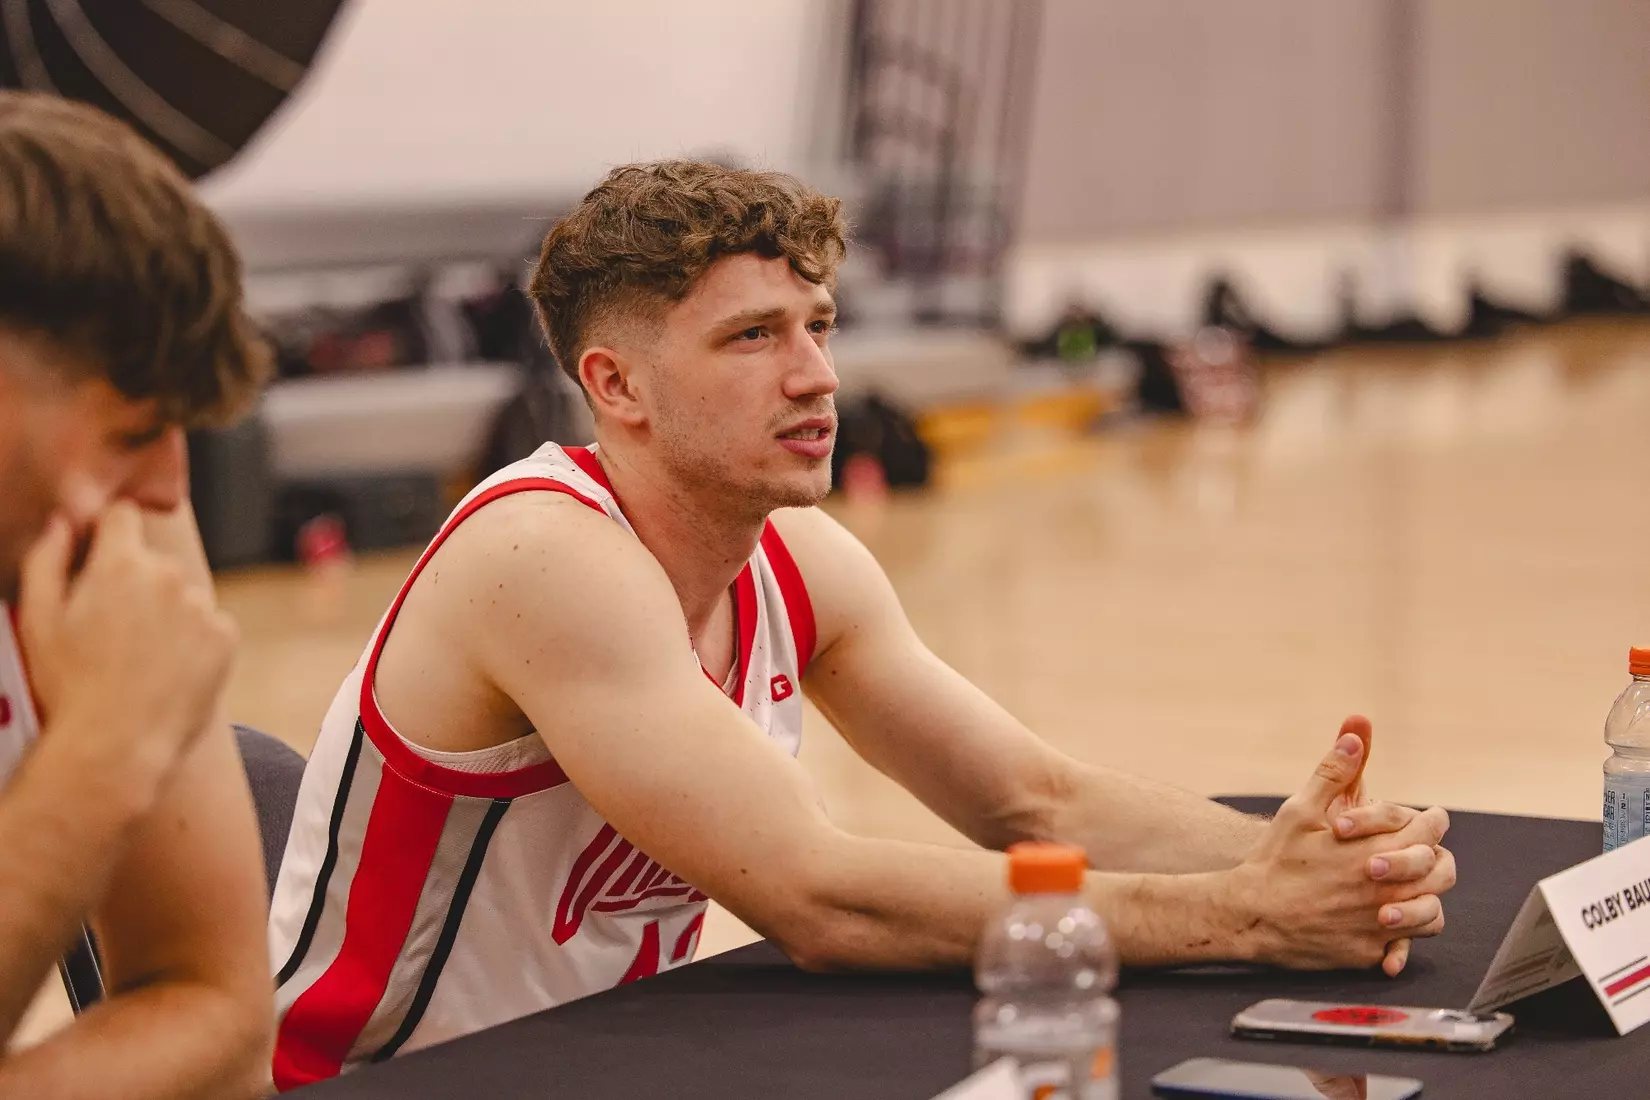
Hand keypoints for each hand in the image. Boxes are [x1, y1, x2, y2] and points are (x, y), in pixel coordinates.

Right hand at [17, 504, 237, 800]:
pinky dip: (192, 641)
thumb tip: (63, 522)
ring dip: (165, 613)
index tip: (98, 555)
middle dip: (134, 582)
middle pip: (152, 561)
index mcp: (121, 564)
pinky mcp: (226, 636)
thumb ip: (45, 558)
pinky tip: (166, 670)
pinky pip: (207, 625)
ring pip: (181, 596)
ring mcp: (203, 606)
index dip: (107, 533)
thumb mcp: (37, 618)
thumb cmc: (69, 684)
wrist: (117, 745)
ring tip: (137, 658)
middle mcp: (170, 576)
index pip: (122, 516)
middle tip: (111, 629)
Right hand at [1229, 731, 1455, 970]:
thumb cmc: (1275, 860)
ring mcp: (1380, 925)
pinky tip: (1387, 922)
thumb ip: (1333, 774)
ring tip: (1411, 887)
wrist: (1251, 916)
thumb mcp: (1300, 811)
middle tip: (1422, 852)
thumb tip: (1355, 736)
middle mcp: (1386, 890)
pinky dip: (1404, 935)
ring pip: (1433, 913)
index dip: (1433, 821)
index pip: (1430, 831)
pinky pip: (1405, 946)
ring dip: (1426, 896)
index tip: (1430, 818)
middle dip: (1435, 857)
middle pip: (1442, 872)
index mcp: (1375, 852)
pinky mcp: (1369, 952)